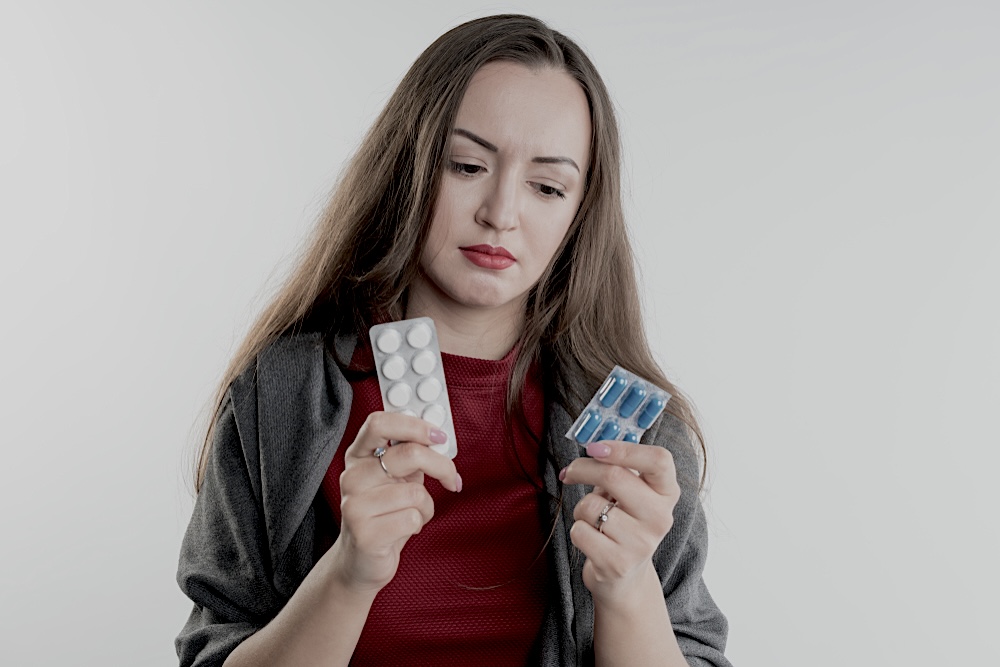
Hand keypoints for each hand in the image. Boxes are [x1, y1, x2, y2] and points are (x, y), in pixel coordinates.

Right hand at [325, 412, 460, 595]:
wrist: (361, 561)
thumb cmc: (384, 514)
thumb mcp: (395, 478)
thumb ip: (411, 455)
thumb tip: (439, 438)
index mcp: (357, 456)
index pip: (378, 423)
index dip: (413, 424)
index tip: (438, 436)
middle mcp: (351, 477)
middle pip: (408, 454)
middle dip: (441, 466)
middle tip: (452, 478)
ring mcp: (354, 506)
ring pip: (415, 492)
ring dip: (425, 506)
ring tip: (411, 514)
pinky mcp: (365, 534)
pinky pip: (413, 518)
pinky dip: (419, 524)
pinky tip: (404, 529)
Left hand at [560, 440, 680, 607]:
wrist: (626, 577)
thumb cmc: (623, 523)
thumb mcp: (631, 493)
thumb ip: (618, 468)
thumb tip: (592, 446)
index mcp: (667, 493)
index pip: (659, 459)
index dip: (624, 448)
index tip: (595, 447)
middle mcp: (661, 517)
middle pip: (615, 475)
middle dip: (582, 468)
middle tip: (570, 472)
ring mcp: (641, 543)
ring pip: (590, 505)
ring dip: (581, 509)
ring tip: (595, 520)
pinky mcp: (617, 563)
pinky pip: (579, 530)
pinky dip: (577, 531)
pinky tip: (593, 540)